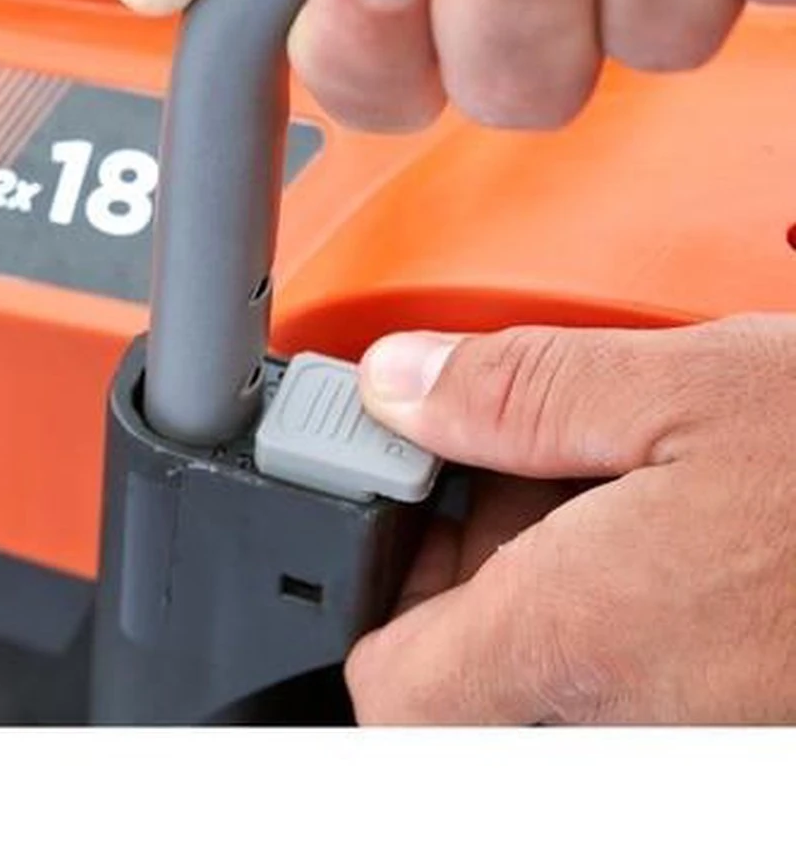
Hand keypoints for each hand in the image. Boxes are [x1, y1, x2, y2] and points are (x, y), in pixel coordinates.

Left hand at [342, 315, 795, 723]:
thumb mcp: (682, 388)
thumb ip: (516, 392)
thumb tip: (396, 383)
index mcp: (580, 633)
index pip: (393, 693)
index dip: (369, 595)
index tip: (394, 507)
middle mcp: (633, 716)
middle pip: (470, 676)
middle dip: (467, 569)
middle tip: (511, 467)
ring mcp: (695, 731)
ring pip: (549, 675)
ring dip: (543, 583)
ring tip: (599, 481)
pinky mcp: (744, 718)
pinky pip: (631, 683)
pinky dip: (613, 607)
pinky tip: (655, 524)